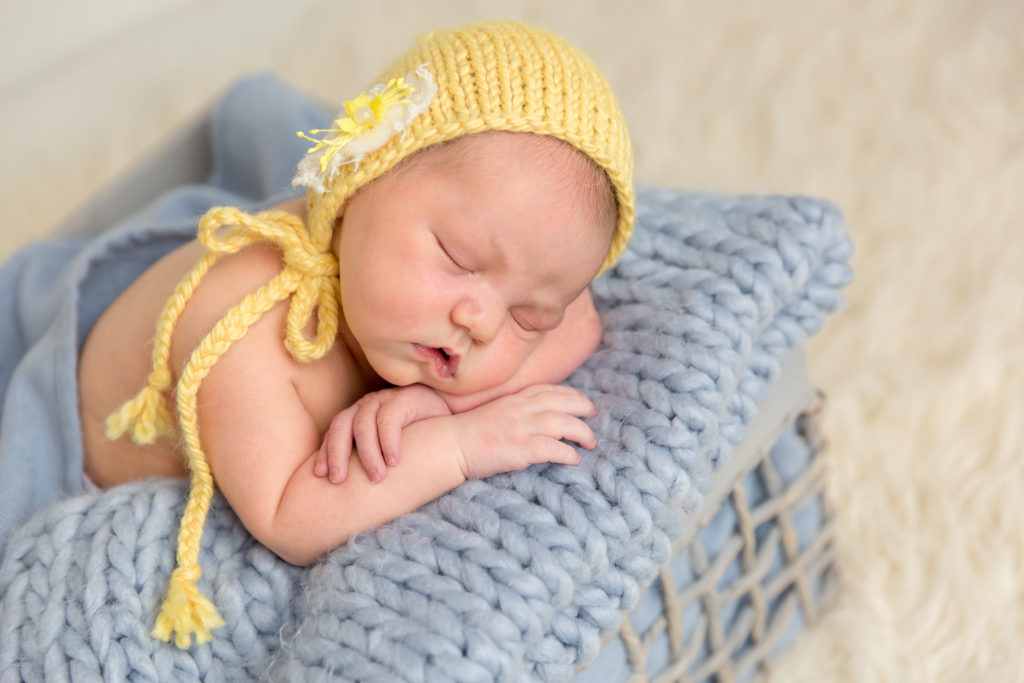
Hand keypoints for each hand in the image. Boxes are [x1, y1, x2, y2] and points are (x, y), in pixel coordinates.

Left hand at [315, 384, 451, 483]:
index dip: (325, 452)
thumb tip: (347, 494)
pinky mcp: (405, 398)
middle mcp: (367, 405)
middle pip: (341, 426)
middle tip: (338, 480)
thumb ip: (370, 459)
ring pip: (363, 424)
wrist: (454, 416)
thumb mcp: (388, 448)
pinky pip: (389, 419)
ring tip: (375, 477)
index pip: (334, 432)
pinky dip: (388, 441)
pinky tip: (394, 461)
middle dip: (337, 454)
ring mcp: (385, 399)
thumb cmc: (420, 438)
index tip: (321, 476)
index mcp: (357, 416)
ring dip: (367, 453)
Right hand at [451, 384, 597, 479]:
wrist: (449, 445)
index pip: (549, 390)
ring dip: (582, 431)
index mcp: (514, 398)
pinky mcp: (519, 448)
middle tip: (594, 416)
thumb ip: (515, 410)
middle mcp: (520, 409)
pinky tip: (574, 459)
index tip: (583, 401)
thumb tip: (535, 418)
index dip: (571, 394)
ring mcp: (520, 428)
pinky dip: (567, 452)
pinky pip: (552, 448)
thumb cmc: (469, 432)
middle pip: (562, 402)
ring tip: (590, 442)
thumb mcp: (495, 412)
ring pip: (563, 422)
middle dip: (583, 407)